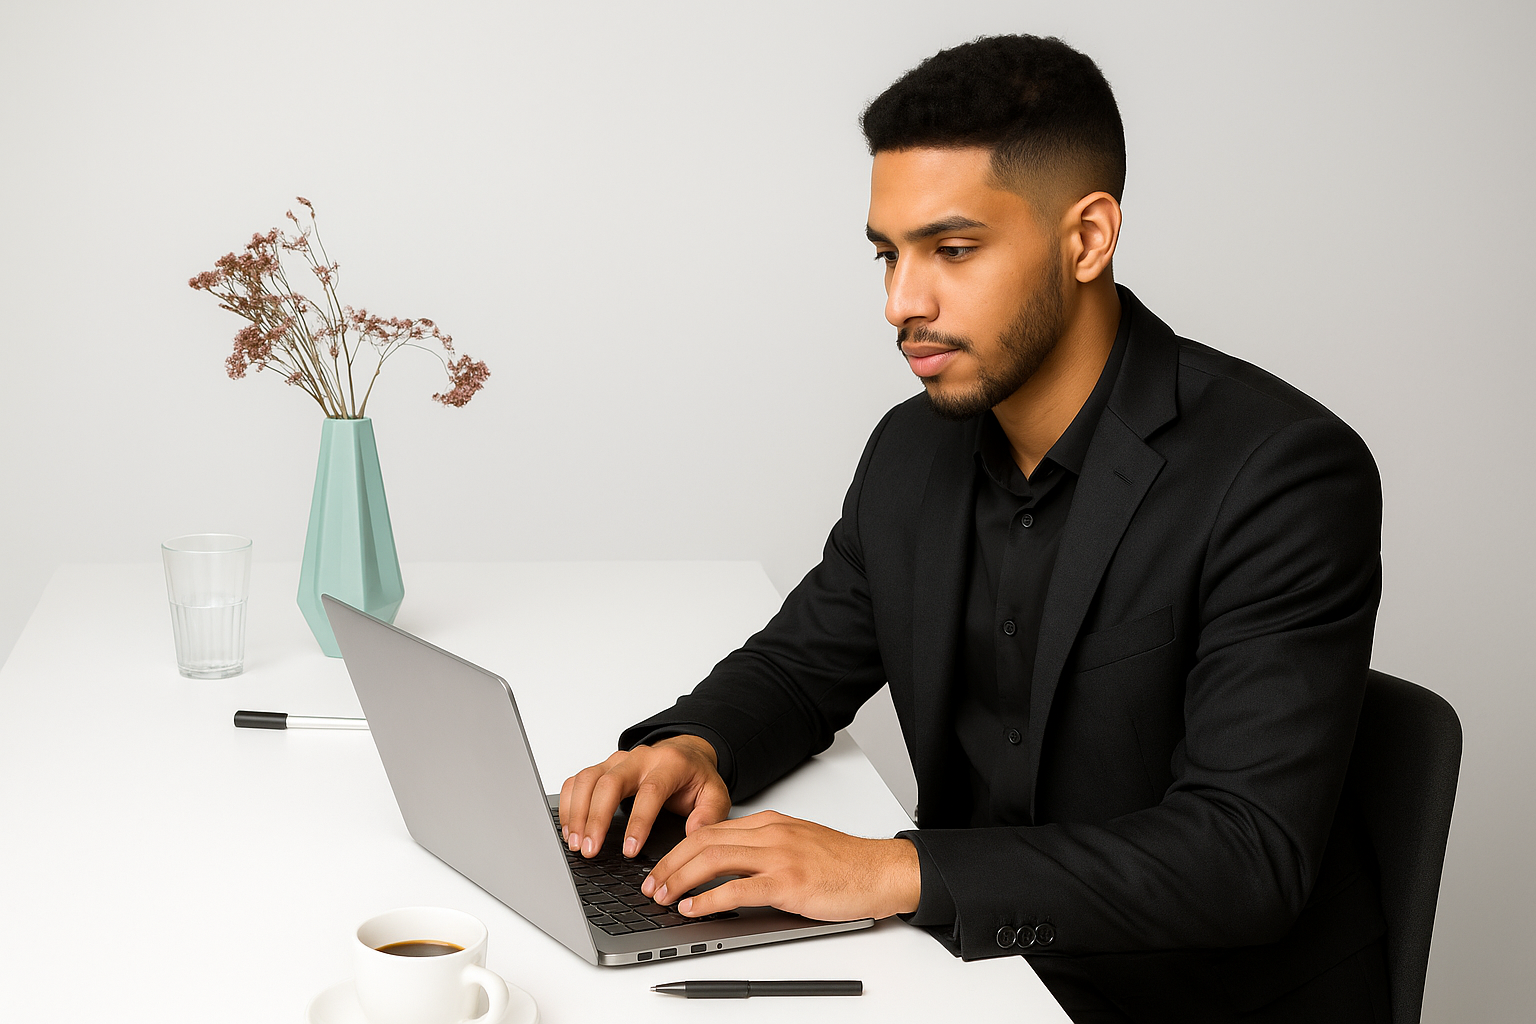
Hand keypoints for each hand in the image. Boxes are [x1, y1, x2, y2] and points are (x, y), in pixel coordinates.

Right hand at [558, 734, 730, 858]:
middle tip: (590, 850)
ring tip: (575, 843)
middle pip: (610, 782)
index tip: (630, 850)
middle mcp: (640, 759)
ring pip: (588, 779)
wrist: (685, 755)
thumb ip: (709, 814)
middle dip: (596, 818)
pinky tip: (569, 827)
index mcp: (669, 765)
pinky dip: (568, 803)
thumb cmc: (696, 778)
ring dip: (577, 812)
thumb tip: (692, 834)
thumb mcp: (716, 794)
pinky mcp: (603, 767)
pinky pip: (577, 780)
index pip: (650, 791)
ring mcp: (617, 761)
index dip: (638, 822)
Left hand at [639, 810, 920, 921]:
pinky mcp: (788, 882)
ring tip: (663, 897)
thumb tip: (729, 868)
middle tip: (651, 885)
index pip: (710, 830)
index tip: (661, 867)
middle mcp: (770, 833)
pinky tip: (693, 908)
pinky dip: (708, 899)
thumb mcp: (798, 843)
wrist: (880, 870)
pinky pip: (737, 889)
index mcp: (770, 823)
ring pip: (713, 860)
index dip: (679, 849)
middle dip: (669, 864)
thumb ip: (765, 848)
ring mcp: (778, 856)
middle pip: (703, 842)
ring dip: (680, 879)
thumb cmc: (844, 863)